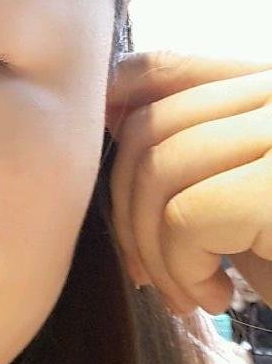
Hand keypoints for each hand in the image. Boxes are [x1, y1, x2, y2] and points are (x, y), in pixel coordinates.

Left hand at [105, 50, 271, 316]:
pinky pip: (186, 215)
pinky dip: (182, 267)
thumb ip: (193, 147)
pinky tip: (217, 296)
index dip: (117, 116)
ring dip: (155, 249)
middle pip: (151, 125)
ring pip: (160, 169)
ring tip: (189, 291)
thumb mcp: (242, 198)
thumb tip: (108, 112)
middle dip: (126, 209)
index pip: (169, 67)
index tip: (111, 182)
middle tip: (147, 273)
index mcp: (271, 86)